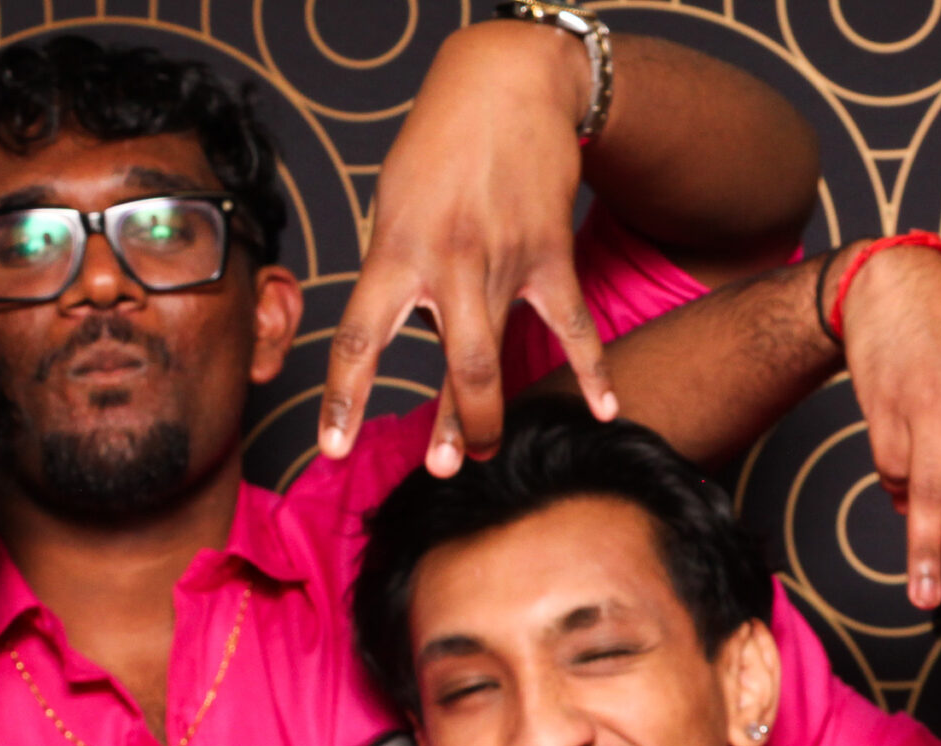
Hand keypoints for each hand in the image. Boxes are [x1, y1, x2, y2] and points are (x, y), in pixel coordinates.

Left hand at [319, 22, 615, 475]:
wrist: (508, 82)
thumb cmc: (438, 145)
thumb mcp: (392, 204)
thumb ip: (396, 272)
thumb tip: (409, 333)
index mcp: (395, 250)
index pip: (359, 339)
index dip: (344, 400)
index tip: (333, 450)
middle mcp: (448, 261)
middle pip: (452, 363)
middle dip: (452, 425)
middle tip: (446, 469)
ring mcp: (504, 261)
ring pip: (501, 355)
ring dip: (492, 414)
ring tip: (483, 452)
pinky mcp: (550, 255)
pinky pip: (575, 326)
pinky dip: (594, 371)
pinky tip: (607, 409)